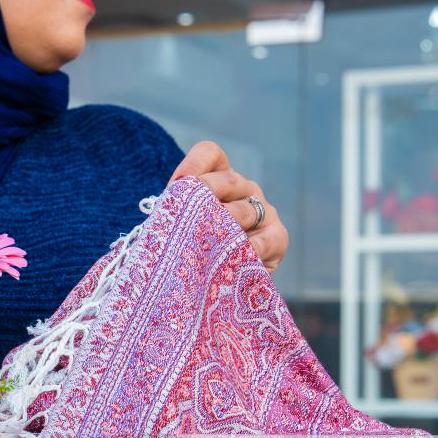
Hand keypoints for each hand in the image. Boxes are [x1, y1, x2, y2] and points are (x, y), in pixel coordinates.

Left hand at [169, 141, 289, 272]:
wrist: (222, 282)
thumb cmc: (197, 251)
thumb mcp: (182, 229)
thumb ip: (175, 217)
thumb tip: (160, 218)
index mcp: (219, 179)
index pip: (210, 154)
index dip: (193, 164)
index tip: (176, 184)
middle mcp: (245, 189)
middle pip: (227, 179)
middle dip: (204, 195)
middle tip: (187, 216)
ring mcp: (264, 211)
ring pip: (244, 210)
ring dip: (223, 226)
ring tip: (205, 242)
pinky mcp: (277, 238)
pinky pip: (263, 241)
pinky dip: (245, 250)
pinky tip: (229, 260)